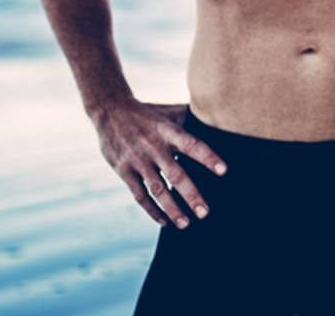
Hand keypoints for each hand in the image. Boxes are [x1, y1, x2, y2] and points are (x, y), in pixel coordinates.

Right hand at [93, 100, 226, 228]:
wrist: (110, 111)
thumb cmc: (148, 113)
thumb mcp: (169, 112)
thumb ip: (190, 119)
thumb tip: (218, 119)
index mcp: (168, 131)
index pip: (192, 145)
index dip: (208, 158)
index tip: (224, 171)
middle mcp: (154, 147)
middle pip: (175, 174)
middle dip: (190, 195)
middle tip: (205, 213)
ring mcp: (137, 160)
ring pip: (156, 189)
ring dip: (171, 208)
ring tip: (186, 224)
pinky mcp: (124, 171)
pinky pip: (139, 195)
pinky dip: (152, 210)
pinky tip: (164, 221)